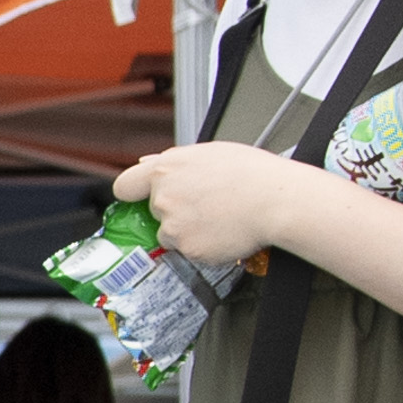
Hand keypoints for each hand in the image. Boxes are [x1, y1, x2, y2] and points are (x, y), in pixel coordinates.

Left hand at [109, 141, 322, 273]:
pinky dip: (203, 245)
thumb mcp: (209, 152)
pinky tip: (223, 231)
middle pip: (155, 211)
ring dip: (188, 229)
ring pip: (171, 233)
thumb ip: (173, 160)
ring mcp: (174, 227)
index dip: (133, 193)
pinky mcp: (188, 249)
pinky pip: (189, 251)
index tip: (138, 198)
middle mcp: (164, 199)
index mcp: (165, 170)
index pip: (125, 186)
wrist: (276, 201)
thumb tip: (148, 162)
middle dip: (174, 209)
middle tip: (205, 204)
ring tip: (218, 216)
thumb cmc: (252, 173)